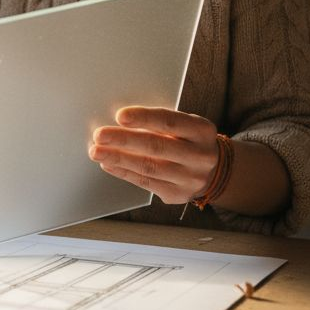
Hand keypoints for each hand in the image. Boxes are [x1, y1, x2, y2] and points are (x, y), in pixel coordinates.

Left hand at [87, 106, 218, 204]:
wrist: (213, 171)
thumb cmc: (188, 140)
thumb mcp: (185, 125)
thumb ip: (159, 122)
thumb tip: (119, 119)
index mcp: (202, 131)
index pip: (170, 122)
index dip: (144, 118)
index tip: (120, 115)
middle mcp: (200, 156)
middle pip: (156, 146)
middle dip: (124, 140)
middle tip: (100, 135)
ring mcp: (190, 178)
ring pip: (149, 167)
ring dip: (118, 158)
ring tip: (97, 151)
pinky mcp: (177, 194)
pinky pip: (145, 182)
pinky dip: (123, 172)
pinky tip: (108, 164)